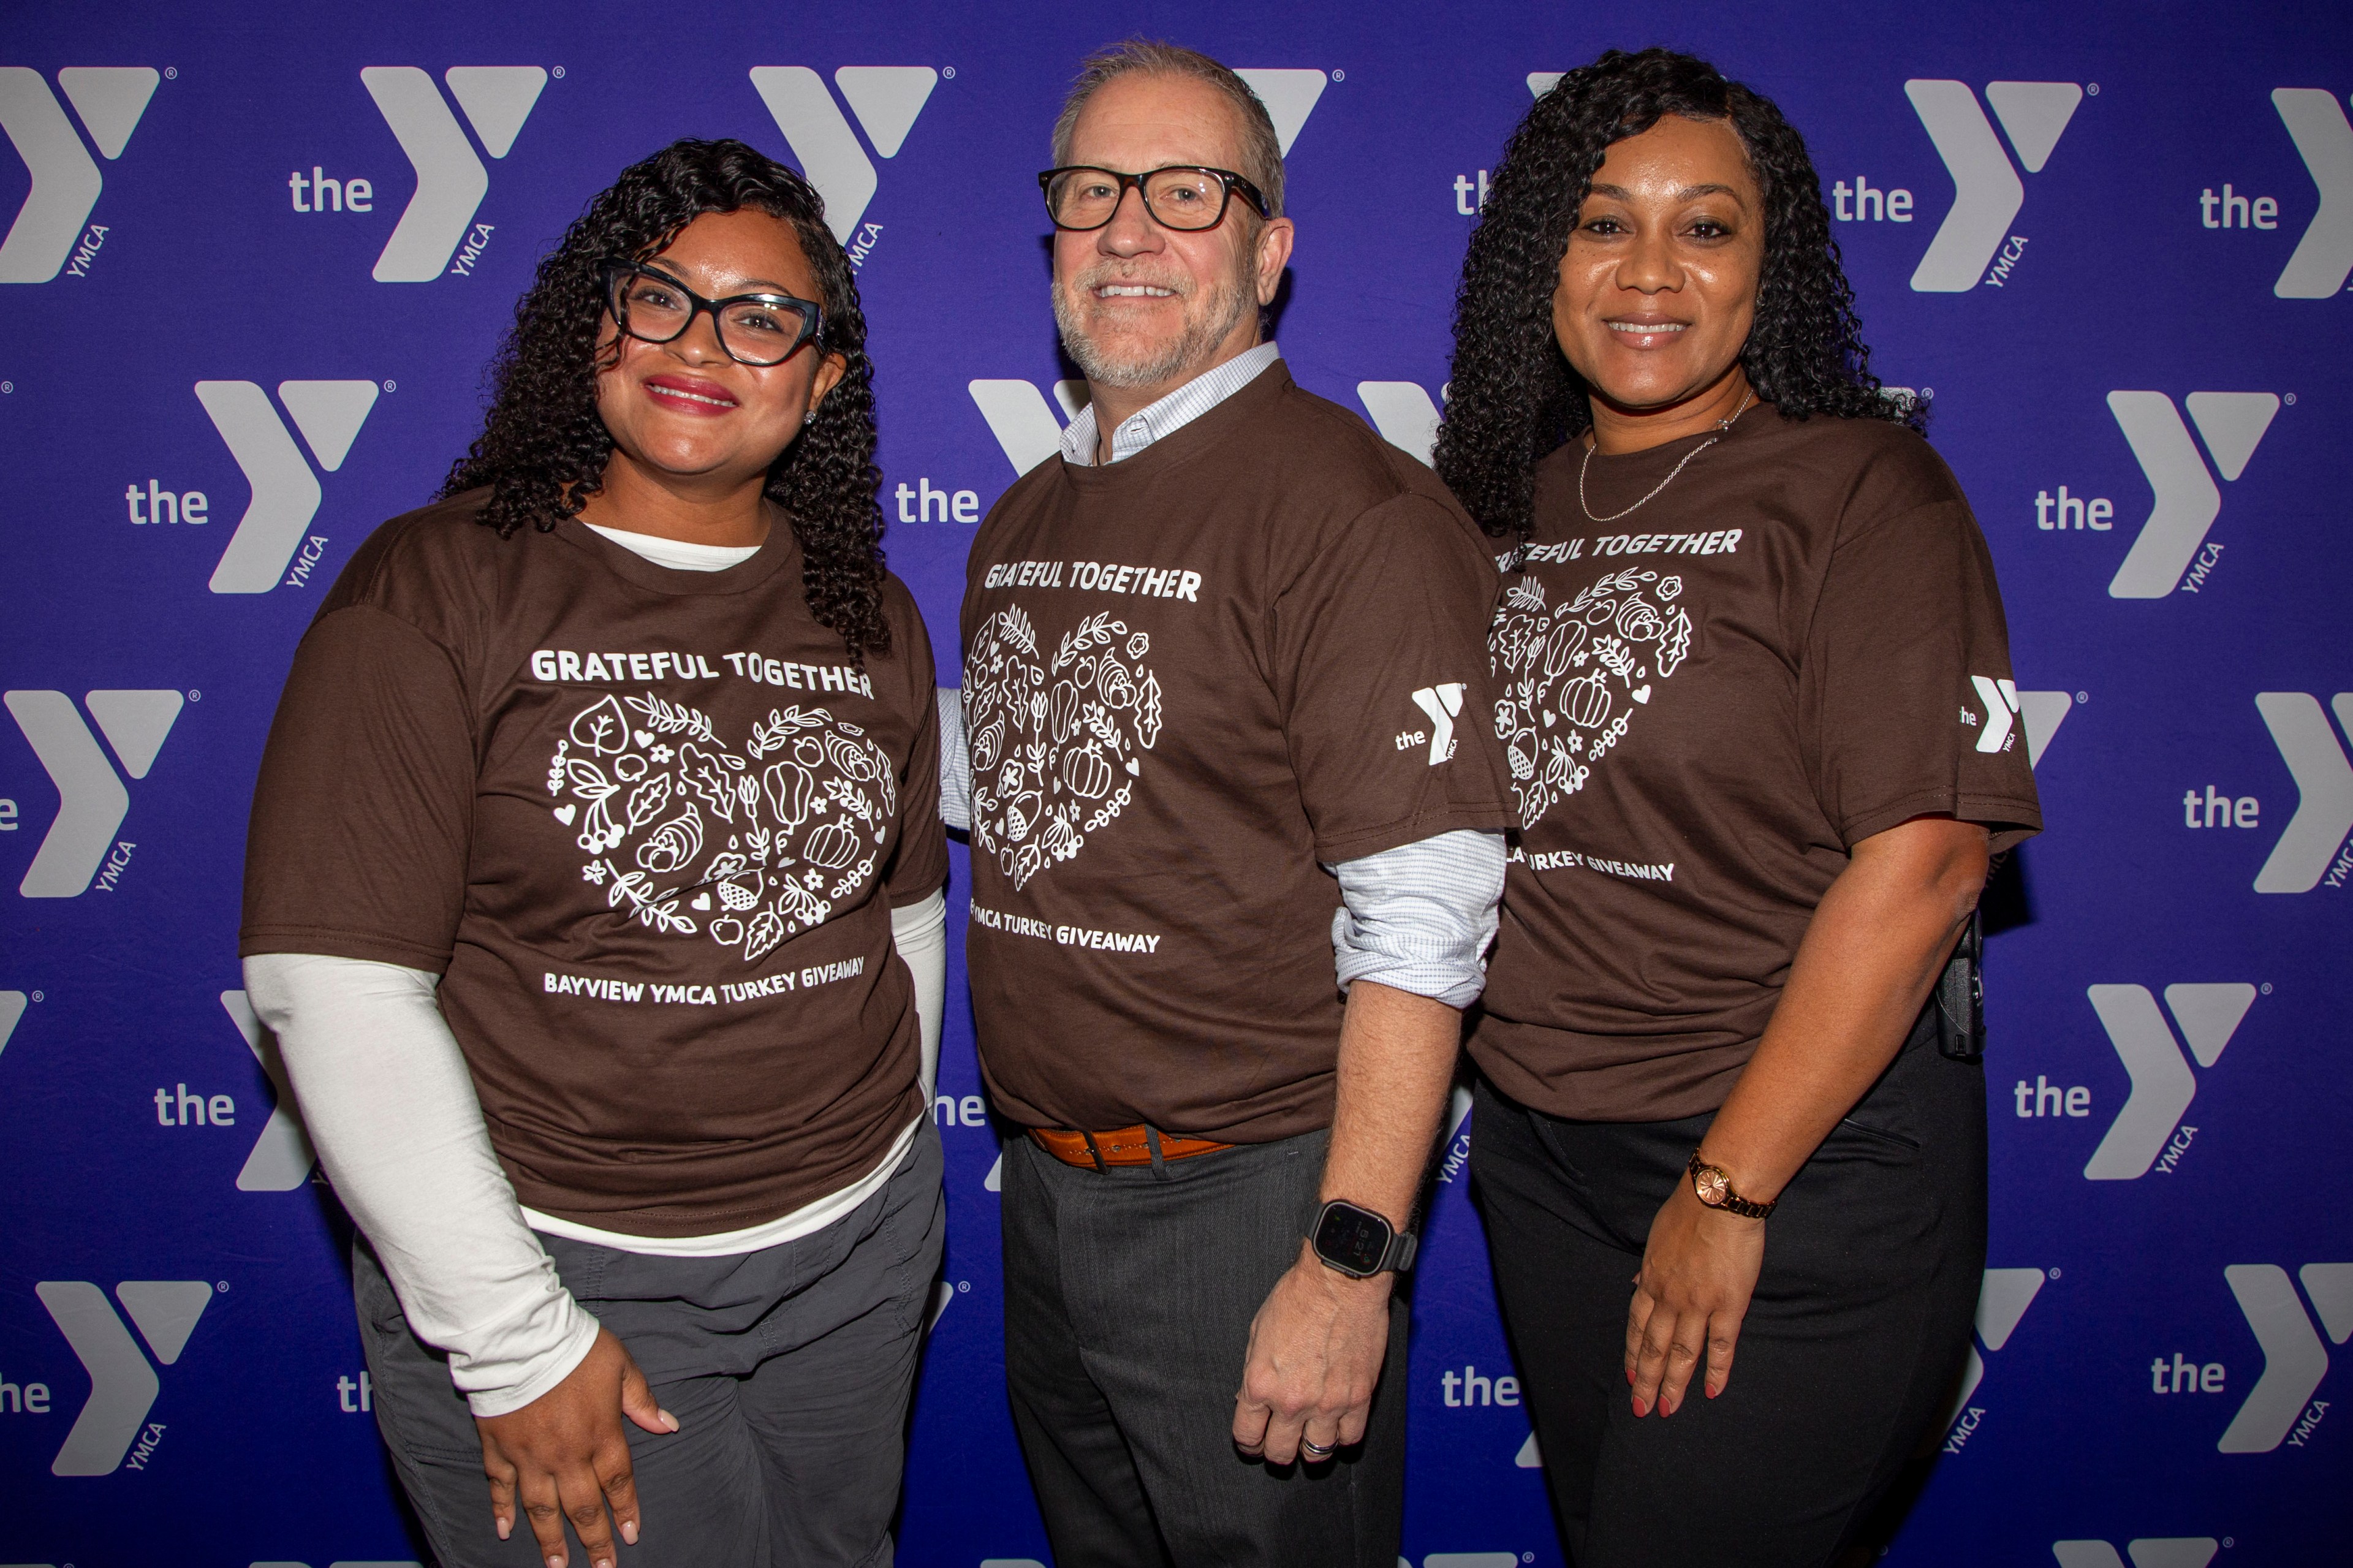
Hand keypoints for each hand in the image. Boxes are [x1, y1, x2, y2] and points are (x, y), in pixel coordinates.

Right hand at [474, 1327, 677, 1567]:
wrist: (521, 1339)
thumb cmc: (575, 1348)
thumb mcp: (620, 1366)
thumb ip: (641, 1400)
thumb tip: (669, 1426)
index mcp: (600, 1435)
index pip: (618, 1483)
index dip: (625, 1511)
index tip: (630, 1536)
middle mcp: (566, 1455)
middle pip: (583, 1507)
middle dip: (594, 1540)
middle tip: (601, 1567)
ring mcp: (530, 1456)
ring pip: (541, 1508)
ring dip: (550, 1540)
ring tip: (558, 1565)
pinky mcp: (499, 1448)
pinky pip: (500, 1487)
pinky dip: (501, 1510)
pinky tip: (503, 1531)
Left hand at [1231, 1243, 1392, 1464]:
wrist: (1339, 1281)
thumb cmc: (1298, 1297)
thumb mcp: (1257, 1333)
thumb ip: (1254, 1373)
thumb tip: (1249, 1400)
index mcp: (1261, 1384)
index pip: (1247, 1436)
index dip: (1249, 1444)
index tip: (1254, 1443)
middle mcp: (1292, 1400)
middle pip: (1280, 1452)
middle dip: (1276, 1452)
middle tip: (1280, 1444)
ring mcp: (1328, 1403)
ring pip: (1316, 1453)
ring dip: (1310, 1450)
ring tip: (1310, 1439)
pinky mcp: (1359, 1397)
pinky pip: (1350, 1437)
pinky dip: (1342, 1437)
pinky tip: (1337, 1427)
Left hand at [1625, 1179, 1764, 1417]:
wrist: (1717, 1198)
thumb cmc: (1688, 1210)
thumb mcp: (1656, 1238)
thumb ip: (1649, 1266)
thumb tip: (1637, 1283)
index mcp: (1651, 1280)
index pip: (1636, 1326)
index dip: (1632, 1353)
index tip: (1628, 1375)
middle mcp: (1670, 1298)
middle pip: (1654, 1347)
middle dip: (1645, 1380)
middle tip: (1641, 1408)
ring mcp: (1698, 1304)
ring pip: (1682, 1354)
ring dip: (1673, 1384)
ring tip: (1667, 1409)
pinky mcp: (1729, 1305)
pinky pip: (1721, 1345)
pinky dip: (1716, 1371)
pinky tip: (1711, 1391)